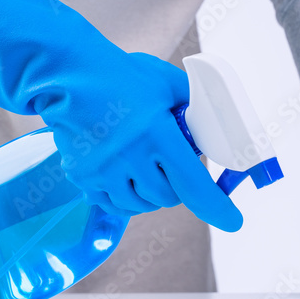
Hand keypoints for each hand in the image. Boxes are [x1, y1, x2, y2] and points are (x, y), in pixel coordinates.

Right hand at [0, 0, 240, 229]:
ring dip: (151, 193)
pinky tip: (126, 174)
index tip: (233, 222)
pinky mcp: (83, 177)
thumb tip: (214, 123)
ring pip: (141, 204)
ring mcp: (103, 171)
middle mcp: (129, 157)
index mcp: (155, 134)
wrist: (67, 76)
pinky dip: (126, 197)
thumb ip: (194, 103)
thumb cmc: (120, 76)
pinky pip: (115, 204)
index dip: (216, 207)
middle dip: (177, 186)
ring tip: (146, 165)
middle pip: (168, 196)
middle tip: (172, 163)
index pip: (193, 183)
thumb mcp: (166, 83)